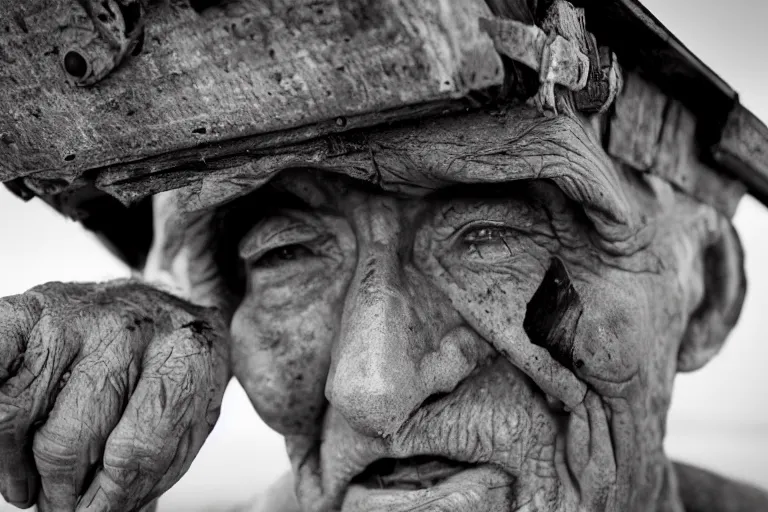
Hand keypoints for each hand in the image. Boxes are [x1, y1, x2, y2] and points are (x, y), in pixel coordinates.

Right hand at [0, 281, 228, 510]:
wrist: (170, 307)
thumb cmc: (175, 374)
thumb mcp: (190, 421)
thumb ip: (150, 468)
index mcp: (184, 356)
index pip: (137, 451)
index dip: (108, 501)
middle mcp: (128, 330)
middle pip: (69, 440)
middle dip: (60, 492)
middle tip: (62, 506)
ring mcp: (75, 317)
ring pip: (15, 413)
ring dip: (16, 467)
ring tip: (30, 486)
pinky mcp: (32, 309)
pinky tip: (3, 440)